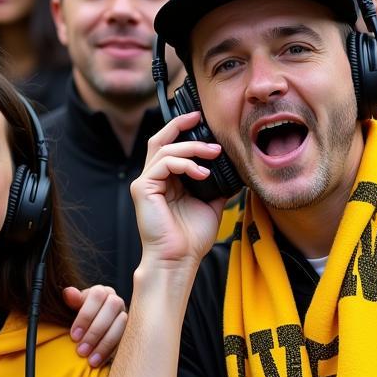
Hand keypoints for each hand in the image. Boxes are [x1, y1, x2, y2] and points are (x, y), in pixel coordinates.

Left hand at [63, 285, 126, 366]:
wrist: (91, 332)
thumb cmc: (82, 319)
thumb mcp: (74, 309)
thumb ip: (73, 301)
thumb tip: (68, 293)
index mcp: (102, 292)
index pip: (97, 295)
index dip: (85, 316)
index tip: (74, 336)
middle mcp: (117, 301)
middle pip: (111, 308)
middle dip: (95, 331)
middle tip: (81, 350)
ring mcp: (127, 316)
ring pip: (121, 324)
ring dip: (104, 343)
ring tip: (90, 360)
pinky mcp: (132, 332)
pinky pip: (126, 340)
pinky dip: (112, 352)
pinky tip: (100, 362)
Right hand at [132, 112, 227, 272]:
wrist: (178, 259)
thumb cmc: (191, 238)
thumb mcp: (211, 204)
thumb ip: (217, 185)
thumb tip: (233, 170)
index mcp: (166, 181)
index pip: (170, 146)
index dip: (183, 130)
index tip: (203, 121)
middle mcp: (153, 178)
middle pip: (160, 139)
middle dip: (180, 124)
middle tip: (199, 117)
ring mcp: (145, 183)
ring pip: (164, 149)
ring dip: (191, 146)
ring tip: (213, 153)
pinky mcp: (143, 189)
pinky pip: (163, 163)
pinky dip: (184, 163)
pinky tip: (202, 173)